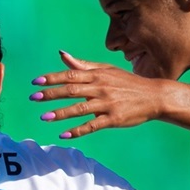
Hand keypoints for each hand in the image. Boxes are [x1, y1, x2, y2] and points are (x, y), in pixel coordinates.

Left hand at [30, 51, 167, 138]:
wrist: (155, 96)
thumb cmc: (127, 83)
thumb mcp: (107, 70)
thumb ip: (83, 65)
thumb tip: (62, 55)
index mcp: (98, 75)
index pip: (70, 75)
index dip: (52, 78)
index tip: (36, 82)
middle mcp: (101, 88)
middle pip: (72, 90)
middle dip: (51, 94)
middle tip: (34, 98)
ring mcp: (107, 104)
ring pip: (80, 109)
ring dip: (61, 113)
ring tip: (44, 117)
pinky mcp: (114, 119)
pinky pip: (92, 125)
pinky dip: (77, 130)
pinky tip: (64, 135)